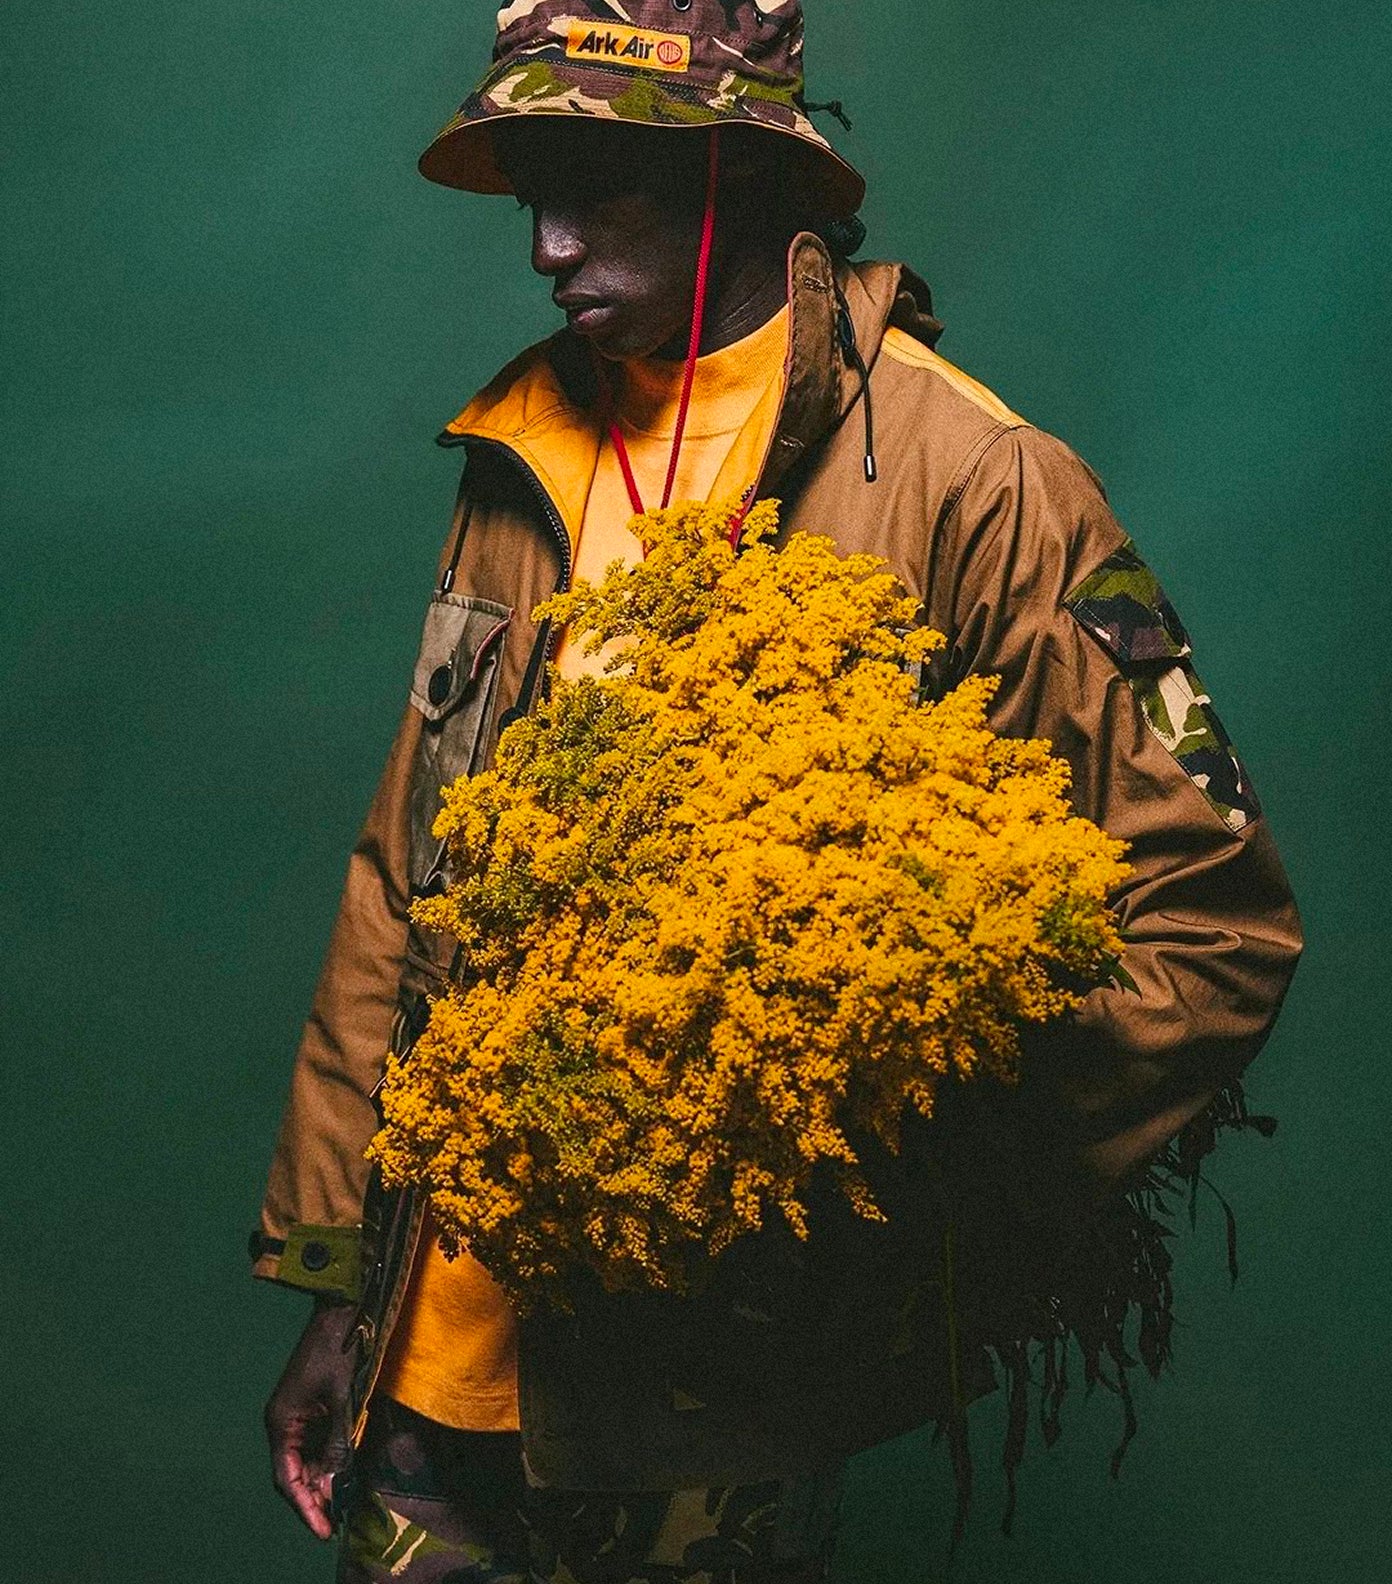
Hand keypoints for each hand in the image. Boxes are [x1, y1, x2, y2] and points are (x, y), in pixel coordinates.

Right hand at [264, 1297, 359, 1539]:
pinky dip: (328, 1462)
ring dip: (322, 1482)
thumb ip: (338, 1444)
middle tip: (336, 1523)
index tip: (323, 1531)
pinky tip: (343, 1476)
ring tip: (342, 1506)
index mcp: (281, 1422)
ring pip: (305, 1462)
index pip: (287, 1479)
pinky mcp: (311, 1409)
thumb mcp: (342, 1401)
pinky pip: (316, 1445)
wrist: (342, 1310)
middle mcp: (283, 1423)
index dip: (305, 1507)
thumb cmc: (340, 1350)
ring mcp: (297, 1416)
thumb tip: (335, 1486)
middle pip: (294, 1474)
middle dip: (314, 1498)